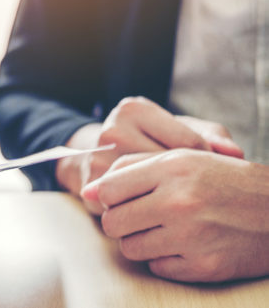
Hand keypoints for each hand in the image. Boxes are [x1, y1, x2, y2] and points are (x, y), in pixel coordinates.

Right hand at [56, 97, 242, 213]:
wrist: (91, 157)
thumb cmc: (144, 141)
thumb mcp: (175, 129)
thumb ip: (210, 136)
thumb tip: (235, 154)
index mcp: (134, 110)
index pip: (188, 142)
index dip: (204, 163)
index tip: (203, 173)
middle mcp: (112, 131)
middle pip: (168, 169)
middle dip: (185, 184)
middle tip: (193, 192)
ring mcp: (97, 160)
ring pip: (149, 191)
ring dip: (165, 201)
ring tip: (173, 200)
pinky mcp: (89, 188)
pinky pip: (130, 208)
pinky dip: (146, 213)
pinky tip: (153, 210)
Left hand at [81, 150, 268, 282]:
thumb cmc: (224, 180)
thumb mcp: (183, 159)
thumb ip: (132, 167)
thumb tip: (89, 190)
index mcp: (172, 169)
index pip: (108, 188)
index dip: (107, 196)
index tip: (118, 198)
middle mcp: (180, 202)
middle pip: (113, 221)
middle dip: (120, 220)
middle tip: (138, 216)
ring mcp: (191, 237)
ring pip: (130, 248)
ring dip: (139, 240)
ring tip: (162, 229)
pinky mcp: (202, 266)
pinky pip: (157, 267)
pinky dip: (164, 259)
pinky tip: (183, 244)